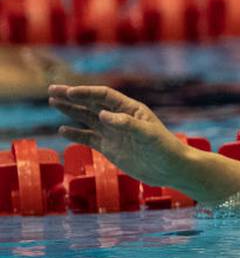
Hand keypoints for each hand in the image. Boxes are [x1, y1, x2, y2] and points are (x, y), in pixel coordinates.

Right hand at [48, 85, 189, 188]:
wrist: (170, 168)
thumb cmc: (164, 147)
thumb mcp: (148, 134)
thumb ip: (126, 124)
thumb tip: (102, 115)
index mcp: (130, 109)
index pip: (104, 96)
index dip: (86, 93)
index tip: (69, 92)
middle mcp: (119, 118)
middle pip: (92, 104)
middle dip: (72, 97)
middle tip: (52, 90)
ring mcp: (113, 133)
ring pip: (87, 118)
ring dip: (71, 111)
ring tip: (53, 103)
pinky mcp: (110, 148)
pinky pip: (89, 138)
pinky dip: (76, 135)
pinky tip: (63, 130)